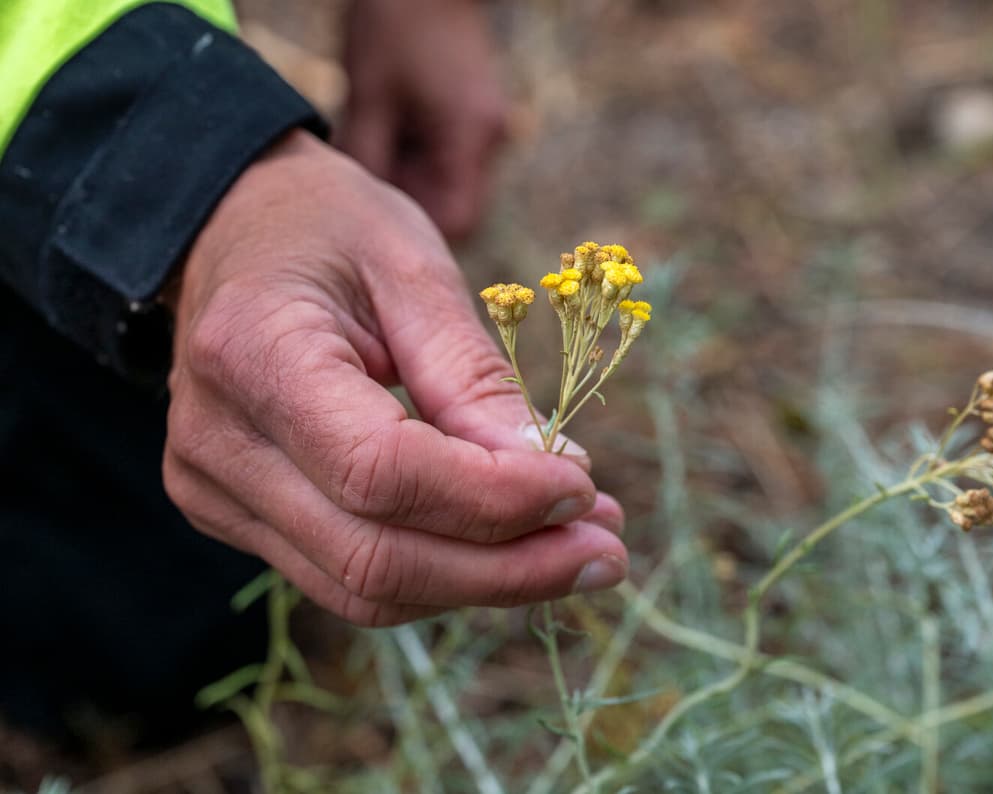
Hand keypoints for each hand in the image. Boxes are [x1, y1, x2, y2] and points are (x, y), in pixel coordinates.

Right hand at [163, 131, 626, 626]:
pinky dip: (443, 572)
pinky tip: (513, 545)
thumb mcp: (412, 268)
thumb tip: (559, 479)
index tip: (582, 486)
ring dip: (487, 582)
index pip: (381, 471)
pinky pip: (351, 577)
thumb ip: (474, 378)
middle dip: (508, 567)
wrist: (231, 234)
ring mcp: (214, 492)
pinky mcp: (237, 517)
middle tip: (605, 549)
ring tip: (578, 549)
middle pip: (374, 558)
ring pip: (365, 589)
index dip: (493, 497)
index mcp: (253, 354)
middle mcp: (216, 444)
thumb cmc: (328, 230)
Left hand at [336, 0, 506, 239]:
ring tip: (375, 141)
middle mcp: (487, 141)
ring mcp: (483, 129)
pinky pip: (446, 158)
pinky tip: (389, 126)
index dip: (418, 230)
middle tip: (367, 176)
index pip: (458, 222)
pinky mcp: (473, 117)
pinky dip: (416, 156)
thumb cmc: (395, 26)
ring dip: (410, 178)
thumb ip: (365, 157)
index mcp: (469, 138)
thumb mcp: (369, 95)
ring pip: (447, 184)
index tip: (378, 218)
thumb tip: (353, 215)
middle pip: (454, 207)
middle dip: (410, 203)